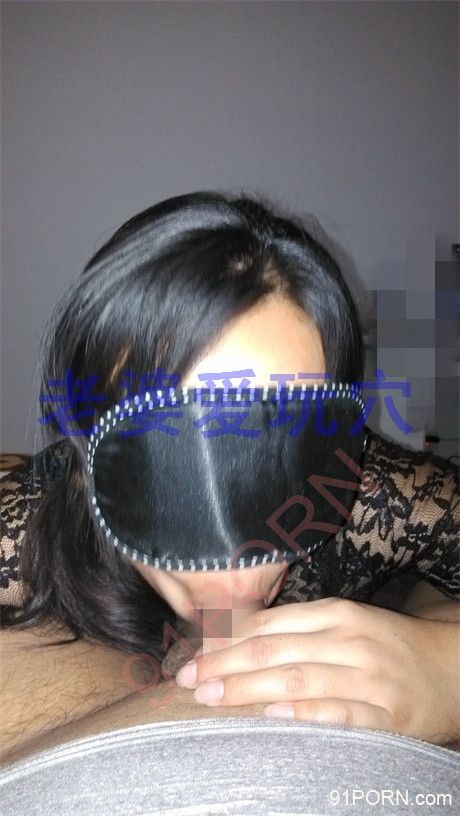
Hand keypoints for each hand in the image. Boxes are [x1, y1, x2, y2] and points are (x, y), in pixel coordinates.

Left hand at [175, 597, 459, 743]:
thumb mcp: (344, 623)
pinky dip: (304, 714)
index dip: (225, 639)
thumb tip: (232, 636)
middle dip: (224, 666)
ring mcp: (368, 677)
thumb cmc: (384, 644)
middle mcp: (349, 640)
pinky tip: (272, 715)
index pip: (269, 624)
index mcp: (336, 613)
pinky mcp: (386, 714)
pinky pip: (339, 713)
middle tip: (187, 680)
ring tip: (210, 698)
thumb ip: (295, 629)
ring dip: (248, 689)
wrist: (449, 666)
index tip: (191, 654)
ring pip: (298, 680)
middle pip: (274, 651)